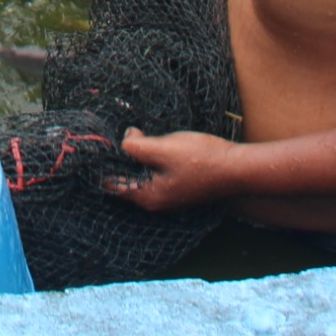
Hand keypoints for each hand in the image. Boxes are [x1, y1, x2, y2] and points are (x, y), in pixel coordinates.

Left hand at [104, 129, 244, 211]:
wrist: (237, 168)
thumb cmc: (201, 159)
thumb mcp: (163, 148)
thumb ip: (137, 146)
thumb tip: (123, 140)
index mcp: (148, 196)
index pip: (112, 184)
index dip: (104, 164)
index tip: (99, 144)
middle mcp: (155, 201)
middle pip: (126, 178)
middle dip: (122, 156)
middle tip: (125, 134)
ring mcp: (168, 195)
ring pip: (141, 174)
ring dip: (138, 155)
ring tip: (139, 136)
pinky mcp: (178, 186)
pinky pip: (154, 172)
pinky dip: (150, 159)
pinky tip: (156, 143)